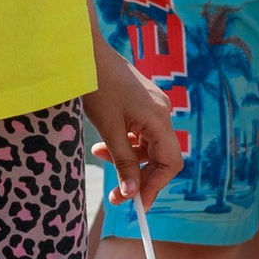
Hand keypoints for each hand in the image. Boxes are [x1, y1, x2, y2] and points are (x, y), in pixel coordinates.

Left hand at [84, 26, 184, 207]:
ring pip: (147, 146)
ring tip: (99, 156)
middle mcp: (162, 112)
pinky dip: (125, 143)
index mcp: (159, 118)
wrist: (87, 53)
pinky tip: (104, 144)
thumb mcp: (109, 129)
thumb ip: (123, 162)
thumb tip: (132, 193)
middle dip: (137, 175)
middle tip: (115, 194)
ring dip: (127, 158)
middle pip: (159, 156)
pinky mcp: (143, 104)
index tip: (137, 204)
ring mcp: (153, 107)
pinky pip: (140, 133)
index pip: (170, 162)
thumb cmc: (98, 86)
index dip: (155, 186)